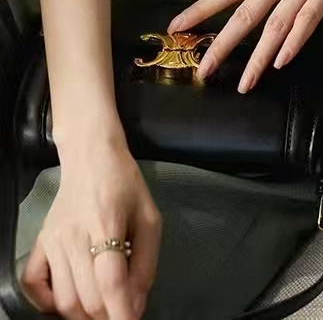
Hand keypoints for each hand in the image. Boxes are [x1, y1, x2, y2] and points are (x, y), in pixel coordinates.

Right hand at [20, 135, 161, 319]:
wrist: (91, 157)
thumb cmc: (125, 185)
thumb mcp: (149, 217)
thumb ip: (145, 262)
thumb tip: (136, 305)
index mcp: (107, 223)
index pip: (111, 280)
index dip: (122, 312)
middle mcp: (74, 235)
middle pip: (88, 297)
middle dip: (108, 315)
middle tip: (122, 311)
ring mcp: (52, 240)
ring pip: (64, 300)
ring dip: (84, 315)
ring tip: (102, 309)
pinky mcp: (39, 242)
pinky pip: (34, 285)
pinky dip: (48, 303)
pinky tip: (70, 299)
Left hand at [165, 0, 322, 92]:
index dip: (200, 9)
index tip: (176, 26)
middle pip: (244, 13)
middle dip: (221, 45)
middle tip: (203, 70)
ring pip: (274, 25)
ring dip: (258, 58)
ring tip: (246, 83)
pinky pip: (307, 20)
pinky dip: (293, 42)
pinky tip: (282, 62)